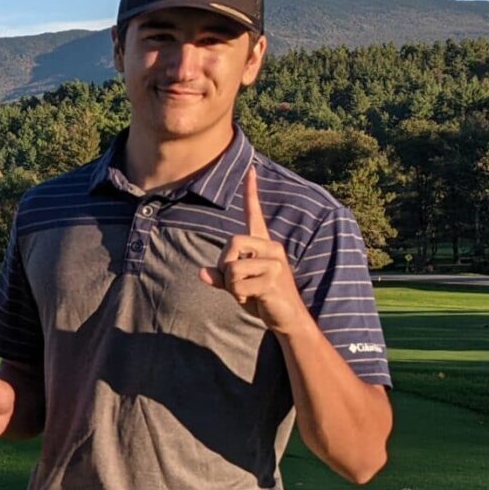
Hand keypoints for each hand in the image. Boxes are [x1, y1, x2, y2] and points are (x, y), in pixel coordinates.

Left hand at [200, 167, 309, 332]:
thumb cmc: (262, 299)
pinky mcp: (273, 279)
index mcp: (264, 245)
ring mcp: (274, 263)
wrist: (287, 319)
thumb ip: (221, 278)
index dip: (251, 193)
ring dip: (232, 285)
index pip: (254, 214)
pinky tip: (254, 299)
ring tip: (248, 292)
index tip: (250, 170)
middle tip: (236, 282)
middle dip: (225, 265)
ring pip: (232, 267)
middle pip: (232, 242)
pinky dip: (239, 296)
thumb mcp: (238, 287)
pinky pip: (239, 284)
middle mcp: (271, 248)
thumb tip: (201, 272)